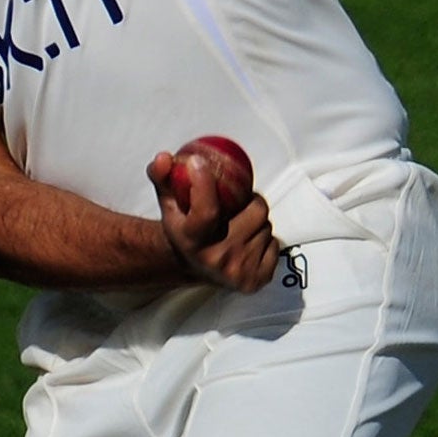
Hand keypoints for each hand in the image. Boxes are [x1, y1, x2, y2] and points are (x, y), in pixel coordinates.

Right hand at [148, 150, 278, 291]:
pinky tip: (248, 240)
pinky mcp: (257, 279)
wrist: (193, 265)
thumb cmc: (184, 228)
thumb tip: (164, 157)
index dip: (205, 183)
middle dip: (250, 200)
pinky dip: (265, 239)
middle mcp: (215, 259)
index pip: (206, 211)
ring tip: (240, 221)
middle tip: (239, 199)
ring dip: (256, 219)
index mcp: (193, 242)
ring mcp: (238, 271)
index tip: (200, 162)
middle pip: (254, 211)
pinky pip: (275, 244)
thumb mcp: (169, 202)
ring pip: (266, 226)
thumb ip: (162, 177)